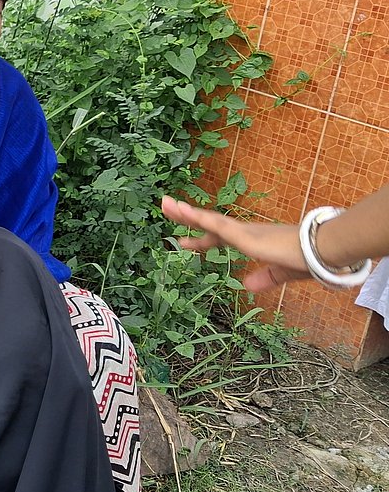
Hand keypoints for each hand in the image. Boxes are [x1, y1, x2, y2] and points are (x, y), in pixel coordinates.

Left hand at [161, 195, 309, 291]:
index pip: (220, 237)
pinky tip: (187, 214)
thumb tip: (247, 287)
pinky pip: (220, 226)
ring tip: (166, 204)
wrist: (326, 250)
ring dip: (188, 213)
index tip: (181, 240)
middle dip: (186, 217)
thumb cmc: (308, 259)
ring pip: (210, 220)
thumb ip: (265, 278)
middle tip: (165, 206)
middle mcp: (245, 232)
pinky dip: (202, 220)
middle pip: (209, 223)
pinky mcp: (248, 237)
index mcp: (252, 240)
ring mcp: (245, 232)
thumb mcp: (282, 273)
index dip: (200, 238)